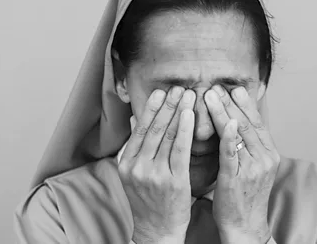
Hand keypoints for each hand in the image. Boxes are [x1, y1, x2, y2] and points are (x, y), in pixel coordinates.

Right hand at [118, 87, 196, 243]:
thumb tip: (132, 120)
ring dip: (178, 112)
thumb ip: (134, 146)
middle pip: (153, 128)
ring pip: (166, 136)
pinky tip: (190, 115)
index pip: (140, 129)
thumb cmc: (149, 201)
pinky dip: (184, 130)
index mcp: (126, 162)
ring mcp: (154, 174)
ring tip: (187, 95)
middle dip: (167, 105)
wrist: (157, 231)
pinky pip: (180, 150)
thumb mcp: (133, 174)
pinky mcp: (173, 181)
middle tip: (177, 87)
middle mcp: (137, 166)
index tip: (161, 92)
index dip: (151, 108)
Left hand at [204, 85, 279, 243]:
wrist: (244, 226)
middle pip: (248, 123)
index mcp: (269, 154)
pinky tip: (224, 122)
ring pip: (239, 133)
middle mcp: (265, 158)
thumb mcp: (251, 167)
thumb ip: (245, 145)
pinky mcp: (237, 178)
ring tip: (211, 95)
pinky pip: (232, 153)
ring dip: (224, 112)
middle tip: (218, 86)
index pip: (256, 122)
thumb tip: (235, 123)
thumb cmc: (243, 196)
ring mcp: (253, 168)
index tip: (232, 88)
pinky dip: (229, 136)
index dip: (244, 103)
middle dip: (232, 102)